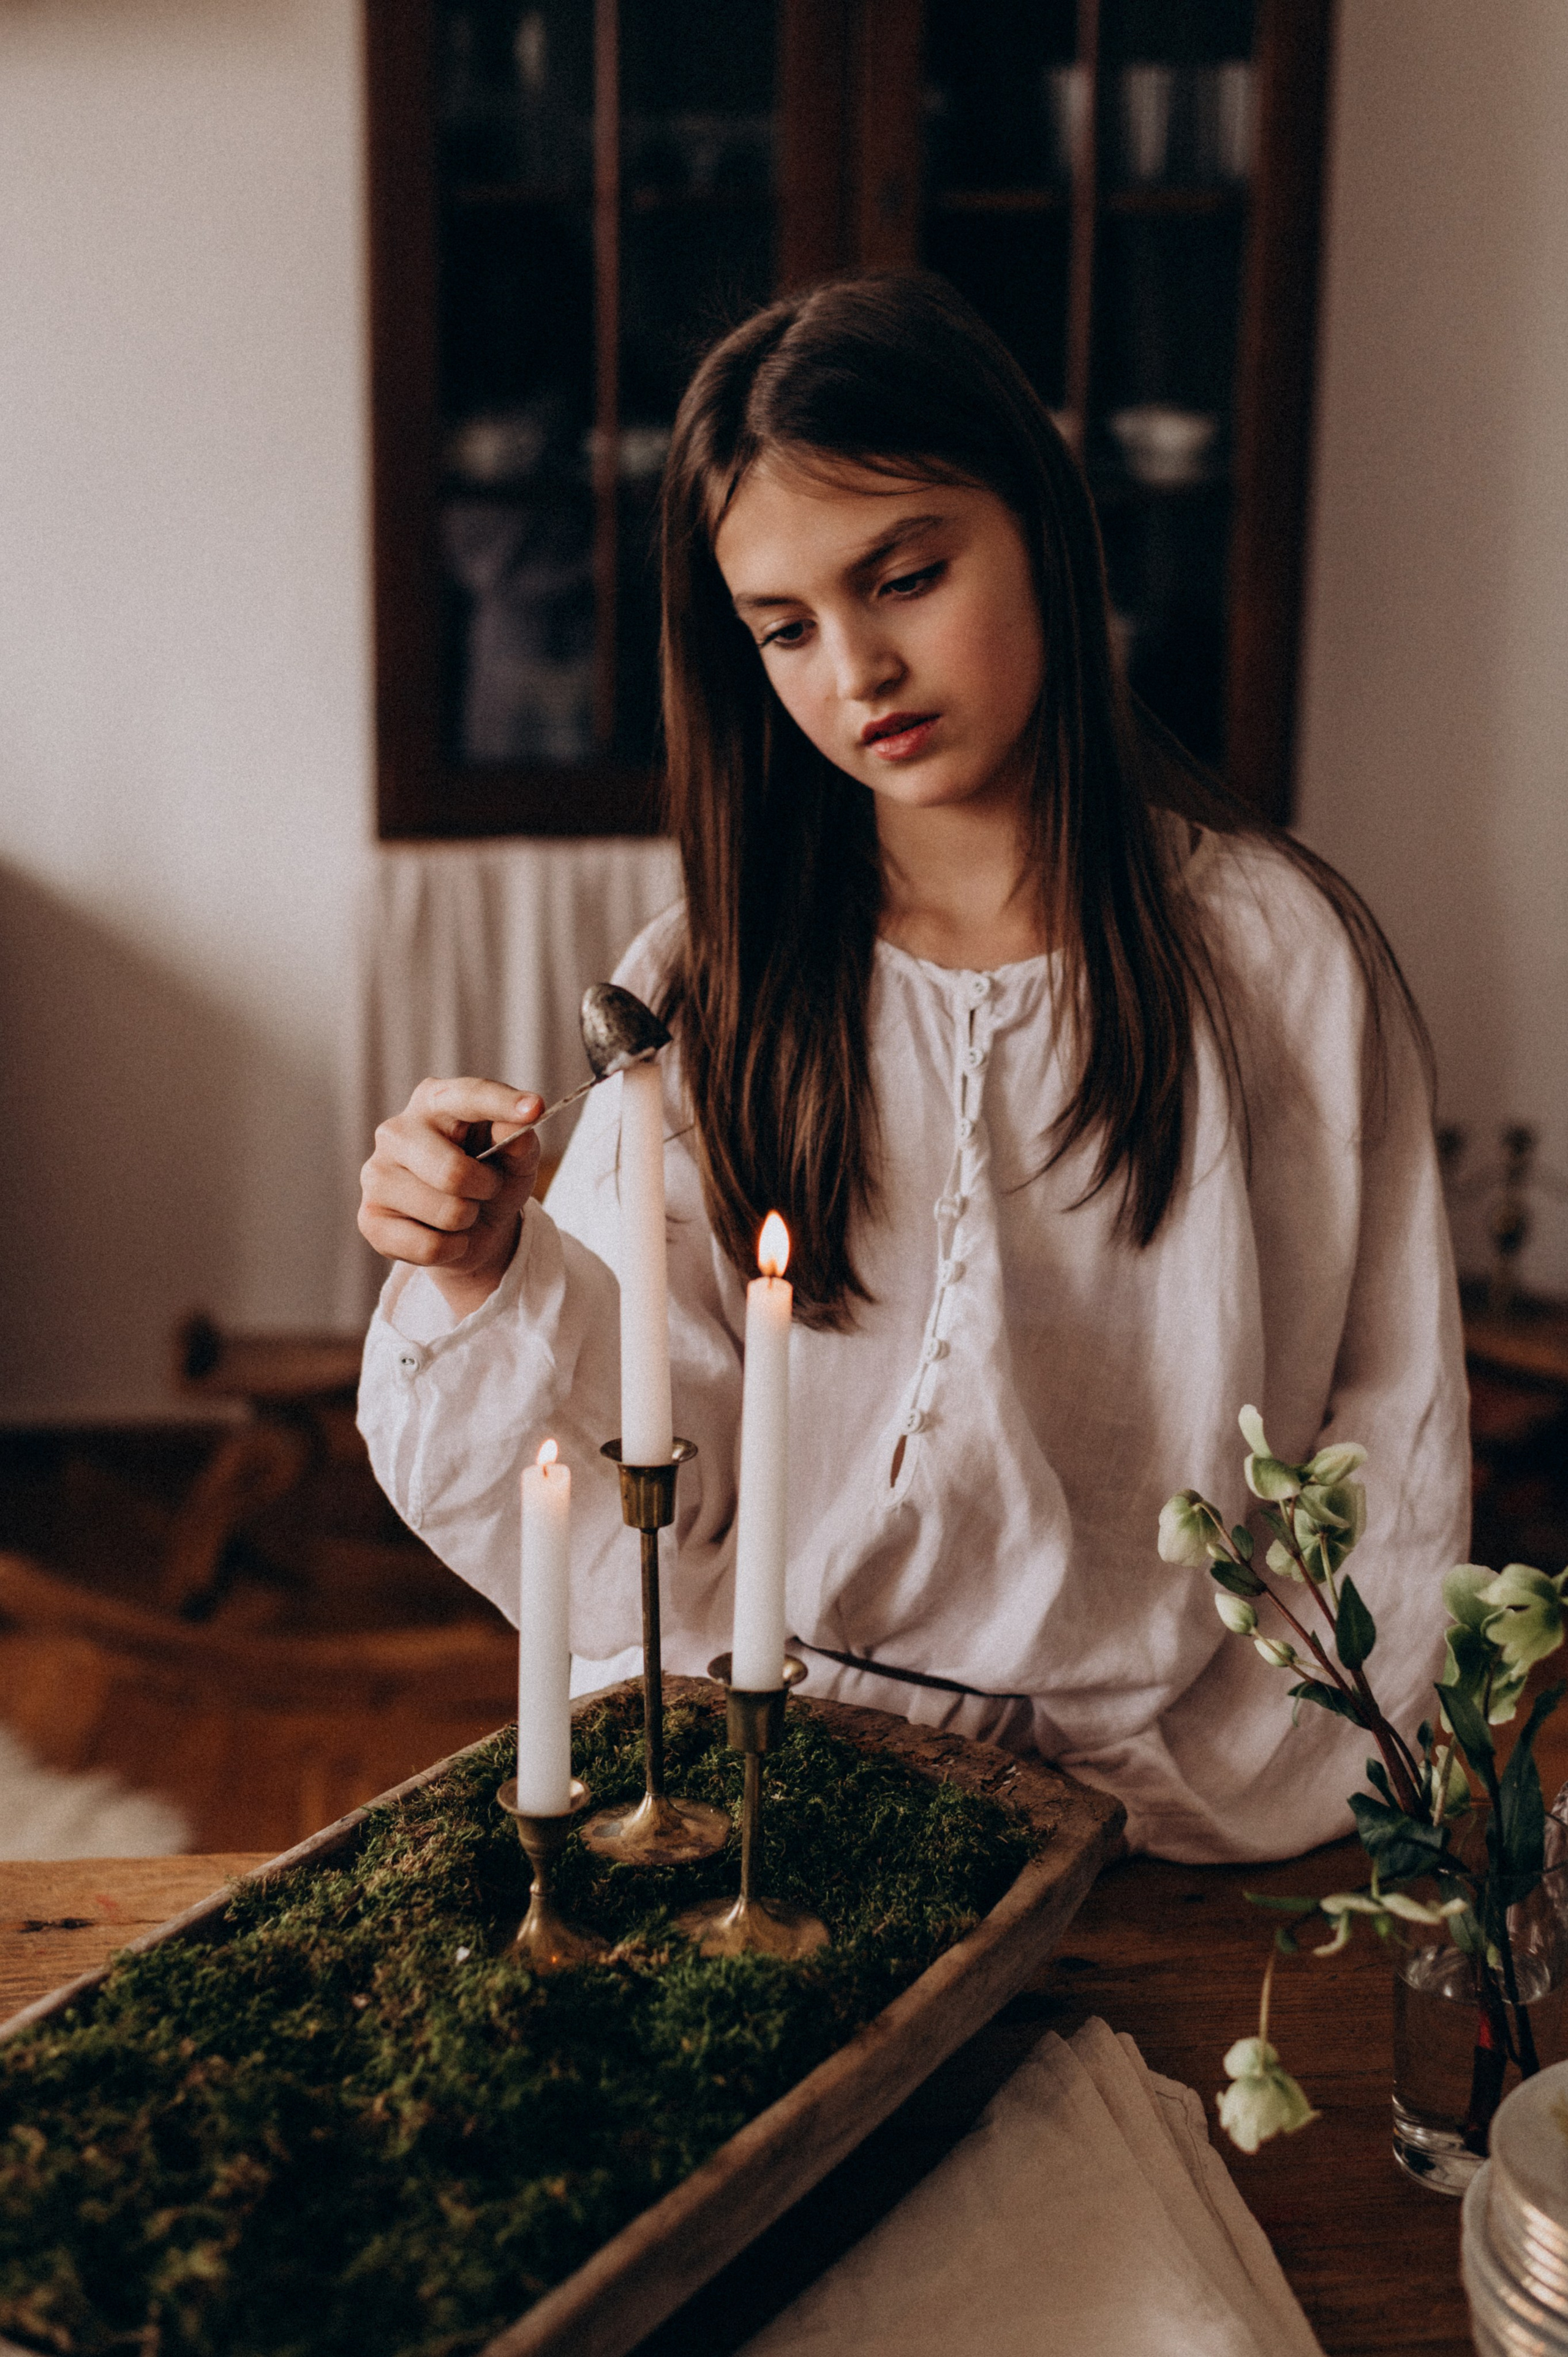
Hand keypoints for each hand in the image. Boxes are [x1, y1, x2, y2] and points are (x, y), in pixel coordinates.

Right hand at [358, 1077, 544, 1316]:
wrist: (471, 1229)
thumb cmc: (492, 1176)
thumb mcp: (518, 1158)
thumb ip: (520, 1141)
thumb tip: (520, 1129)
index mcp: (434, 1101)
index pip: (468, 1096)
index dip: (501, 1103)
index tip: (535, 1108)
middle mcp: (396, 1131)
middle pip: (453, 1172)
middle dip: (485, 1188)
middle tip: (486, 1187)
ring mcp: (376, 1174)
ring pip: (446, 1214)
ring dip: (468, 1220)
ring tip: (463, 1211)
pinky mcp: (370, 1218)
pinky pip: (429, 1247)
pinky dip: (452, 1249)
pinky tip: (443, 1235)